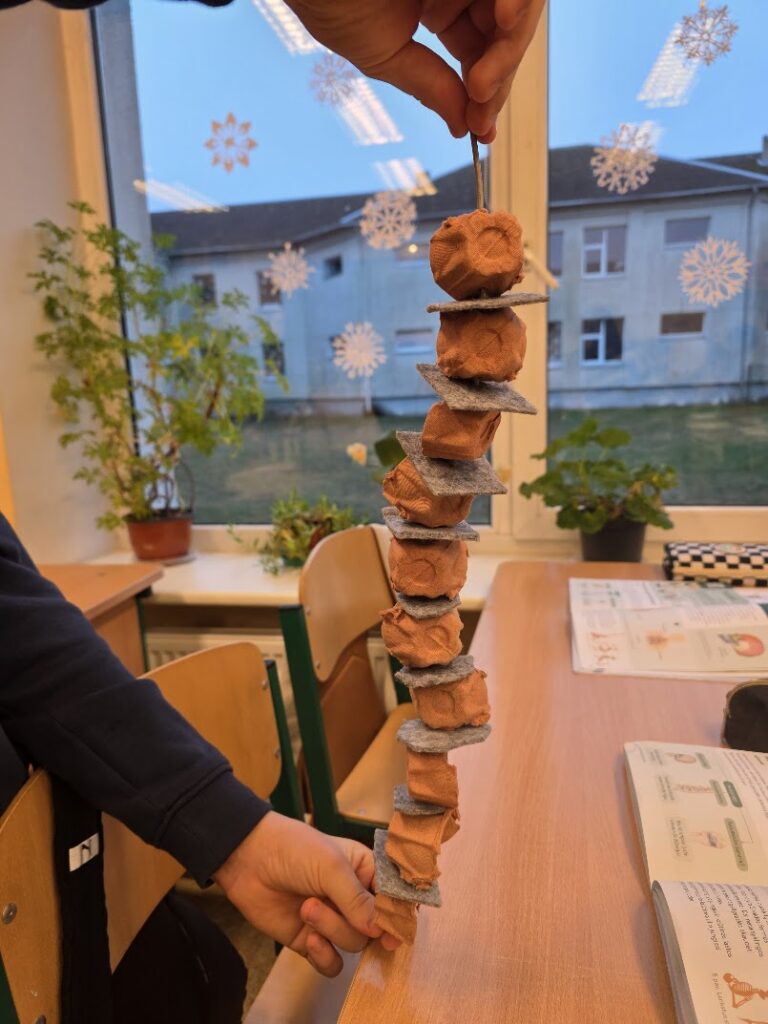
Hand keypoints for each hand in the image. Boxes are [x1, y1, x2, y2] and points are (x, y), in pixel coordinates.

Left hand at [213, 812, 399, 976]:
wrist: (249, 859)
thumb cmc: (294, 850)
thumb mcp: (331, 867)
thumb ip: (358, 900)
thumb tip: (381, 931)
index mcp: (365, 871)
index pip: (393, 900)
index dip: (396, 917)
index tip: (391, 932)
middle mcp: (352, 898)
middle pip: (373, 928)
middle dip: (351, 921)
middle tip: (327, 904)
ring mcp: (332, 920)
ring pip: (353, 944)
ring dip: (332, 930)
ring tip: (306, 908)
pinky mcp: (311, 940)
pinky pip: (331, 963)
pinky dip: (324, 956)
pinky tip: (311, 940)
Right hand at [284, 0, 545, 142]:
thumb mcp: (383, 53)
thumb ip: (429, 86)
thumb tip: (464, 127)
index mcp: (439, 4)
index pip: (480, 52)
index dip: (487, 93)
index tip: (483, 132)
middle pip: (505, 32)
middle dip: (501, 75)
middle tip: (482, 108)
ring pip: (517, 8)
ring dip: (510, 45)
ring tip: (483, 80)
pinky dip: (517, 2)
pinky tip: (505, 20)